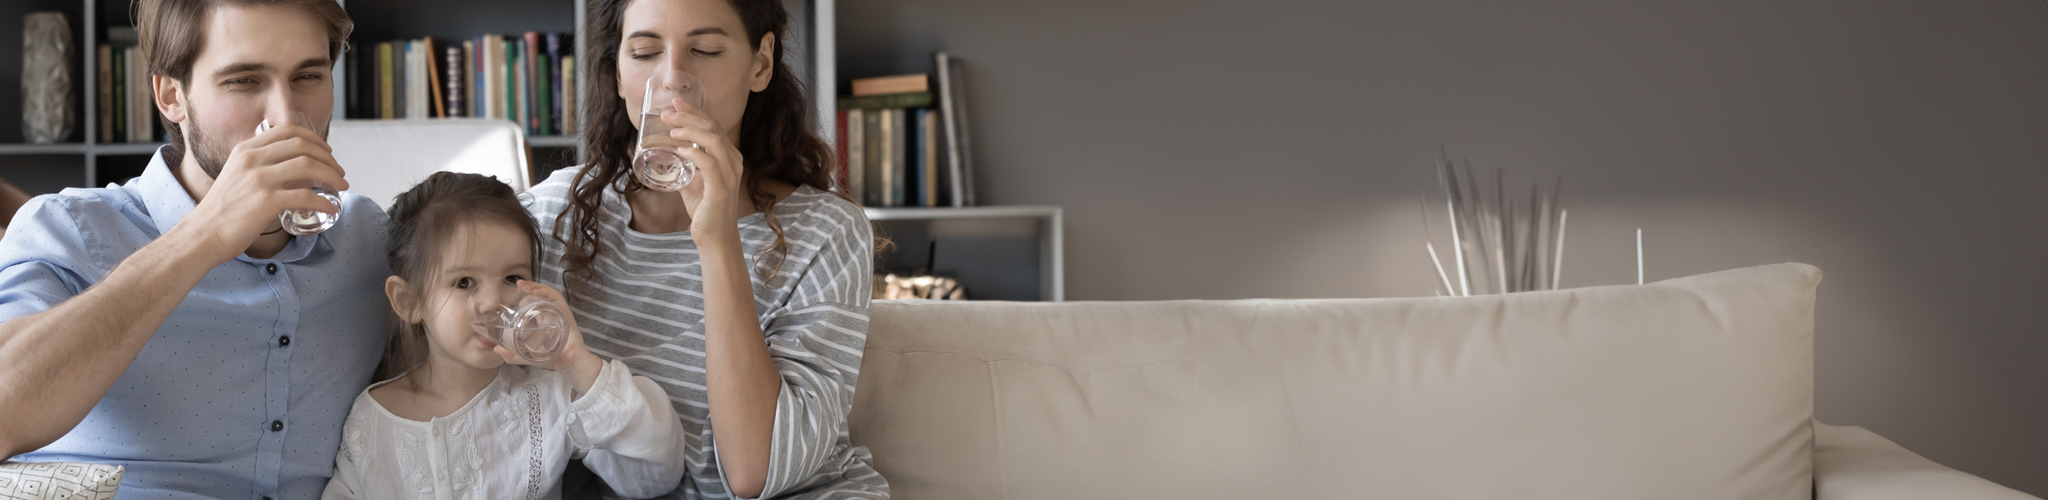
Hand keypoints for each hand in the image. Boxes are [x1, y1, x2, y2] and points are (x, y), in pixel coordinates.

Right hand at [170, 121, 348, 263]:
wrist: (202, 234)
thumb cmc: (223, 210)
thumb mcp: (237, 175)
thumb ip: (258, 165)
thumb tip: (290, 166)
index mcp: (245, 149)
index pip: (287, 130)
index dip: (314, 138)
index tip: (327, 152)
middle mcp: (251, 159)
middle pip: (302, 146)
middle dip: (328, 158)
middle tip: (339, 172)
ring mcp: (258, 179)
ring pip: (308, 166)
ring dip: (332, 176)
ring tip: (342, 187)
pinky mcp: (265, 202)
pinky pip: (305, 196)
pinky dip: (324, 202)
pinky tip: (331, 208)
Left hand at [493, 281, 603, 384]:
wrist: (567, 362)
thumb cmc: (551, 357)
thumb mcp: (525, 355)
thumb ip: (511, 354)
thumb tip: (495, 349)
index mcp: (543, 320)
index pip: (535, 302)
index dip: (525, 295)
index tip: (513, 294)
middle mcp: (551, 313)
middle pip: (541, 295)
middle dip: (529, 287)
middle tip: (518, 284)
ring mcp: (558, 311)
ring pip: (548, 293)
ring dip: (536, 286)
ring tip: (524, 285)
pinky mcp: (564, 312)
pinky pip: (556, 297)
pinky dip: (546, 292)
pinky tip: (536, 290)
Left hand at [659, 96, 746, 235]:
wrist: (715, 237)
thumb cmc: (706, 209)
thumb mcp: (694, 181)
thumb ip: (685, 166)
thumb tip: (664, 152)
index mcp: (729, 157)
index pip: (714, 126)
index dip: (695, 112)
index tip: (675, 103)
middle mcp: (733, 162)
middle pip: (713, 128)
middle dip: (689, 116)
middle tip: (667, 113)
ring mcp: (730, 175)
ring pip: (714, 140)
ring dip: (691, 131)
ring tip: (672, 130)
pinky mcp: (721, 189)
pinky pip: (710, 164)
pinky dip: (694, 153)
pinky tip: (679, 150)